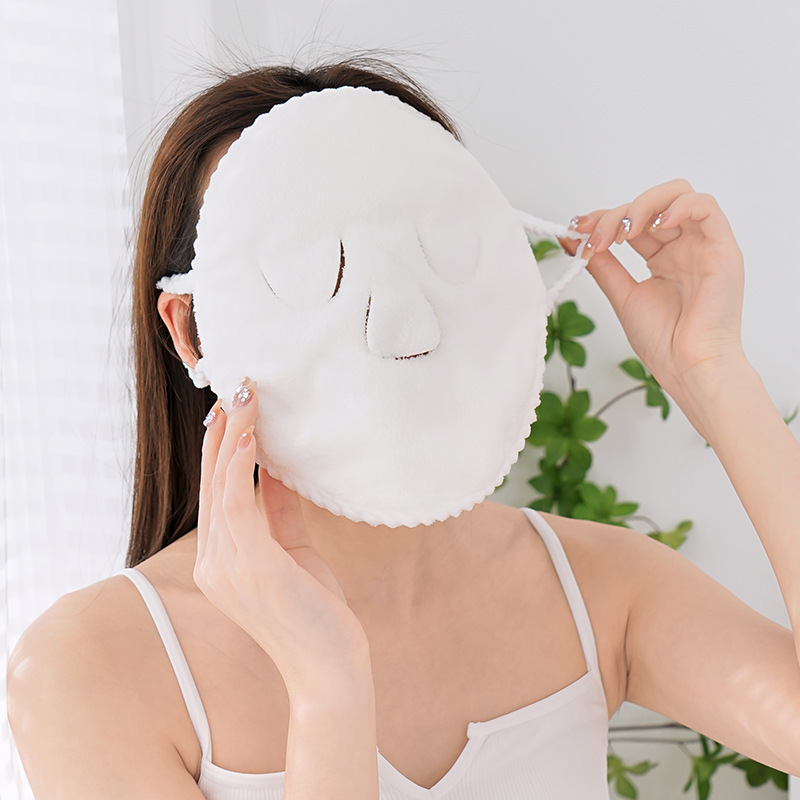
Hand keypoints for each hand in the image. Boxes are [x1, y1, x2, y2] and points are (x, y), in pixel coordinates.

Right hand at [194, 381, 370, 693]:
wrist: (328, 669)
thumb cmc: (314, 612)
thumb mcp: (293, 551)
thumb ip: (278, 512)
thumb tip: (276, 468)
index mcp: (220, 561)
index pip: (216, 493)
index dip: (222, 448)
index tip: (234, 409)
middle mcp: (213, 562)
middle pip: (212, 482)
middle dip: (223, 431)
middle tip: (236, 387)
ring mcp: (225, 566)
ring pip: (222, 484)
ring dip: (233, 435)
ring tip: (245, 395)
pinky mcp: (250, 565)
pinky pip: (239, 501)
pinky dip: (243, 463)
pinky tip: (255, 433)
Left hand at [570, 179, 745, 400]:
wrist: (689, 366)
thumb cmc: (664, 340)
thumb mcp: (622, 296)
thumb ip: (602, 265)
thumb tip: (573, 239)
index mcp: (662, 258)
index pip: (632, 221)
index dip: (604, 219)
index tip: (578, 230)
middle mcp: (683, 247)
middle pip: (651, 204)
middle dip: (617, 215)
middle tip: (597, 237)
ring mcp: (703, 245)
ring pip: (678, 195)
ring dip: (643, 206)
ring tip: (624, 232)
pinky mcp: (723, 248)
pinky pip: (706, 207)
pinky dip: (679, 206)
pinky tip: (656, 224)